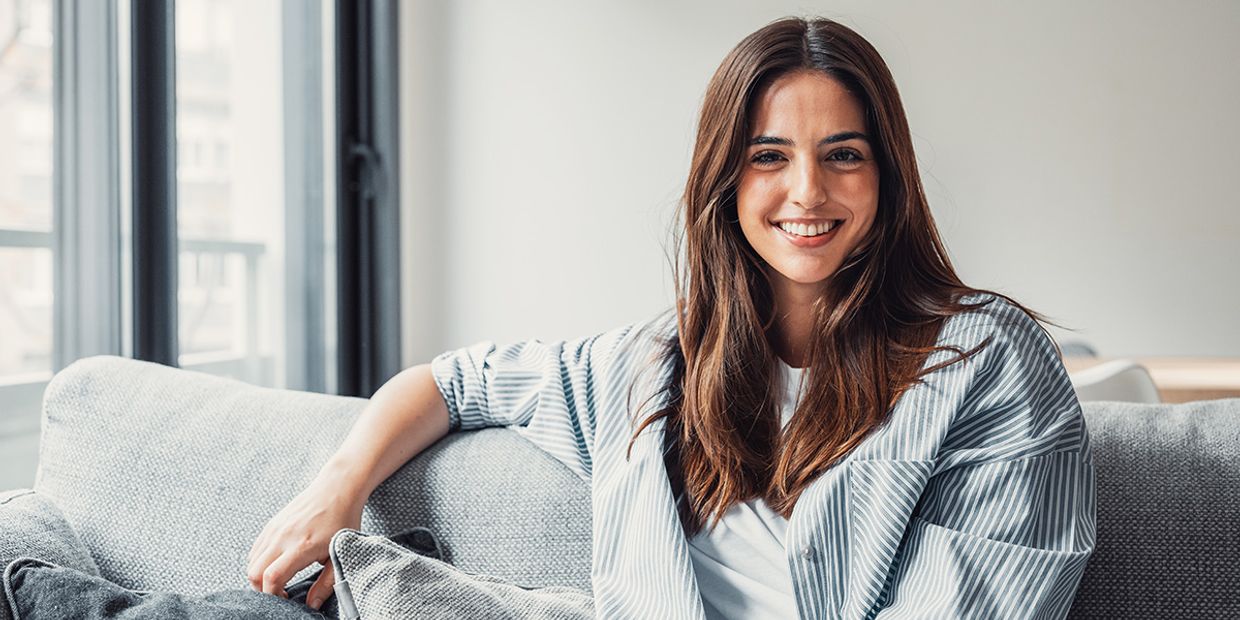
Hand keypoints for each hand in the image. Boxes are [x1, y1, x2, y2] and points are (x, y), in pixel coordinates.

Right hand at [246, 473, 364, 609]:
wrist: (338, 488)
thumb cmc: (343, 520)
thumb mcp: (340, 554)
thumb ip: (326, 584)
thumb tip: (312, 605)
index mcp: (301, 546)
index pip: (272, 578)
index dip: (274, 596)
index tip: (287, 600)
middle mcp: (282, 537)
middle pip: (254, 573)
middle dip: (263, 590)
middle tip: (281, 594)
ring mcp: (274, 529)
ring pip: (251, 562)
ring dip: (260, 576)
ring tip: (280, 580)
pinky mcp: (272, 524)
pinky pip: (255, 549)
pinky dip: (259, 562)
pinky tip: (277, 564)